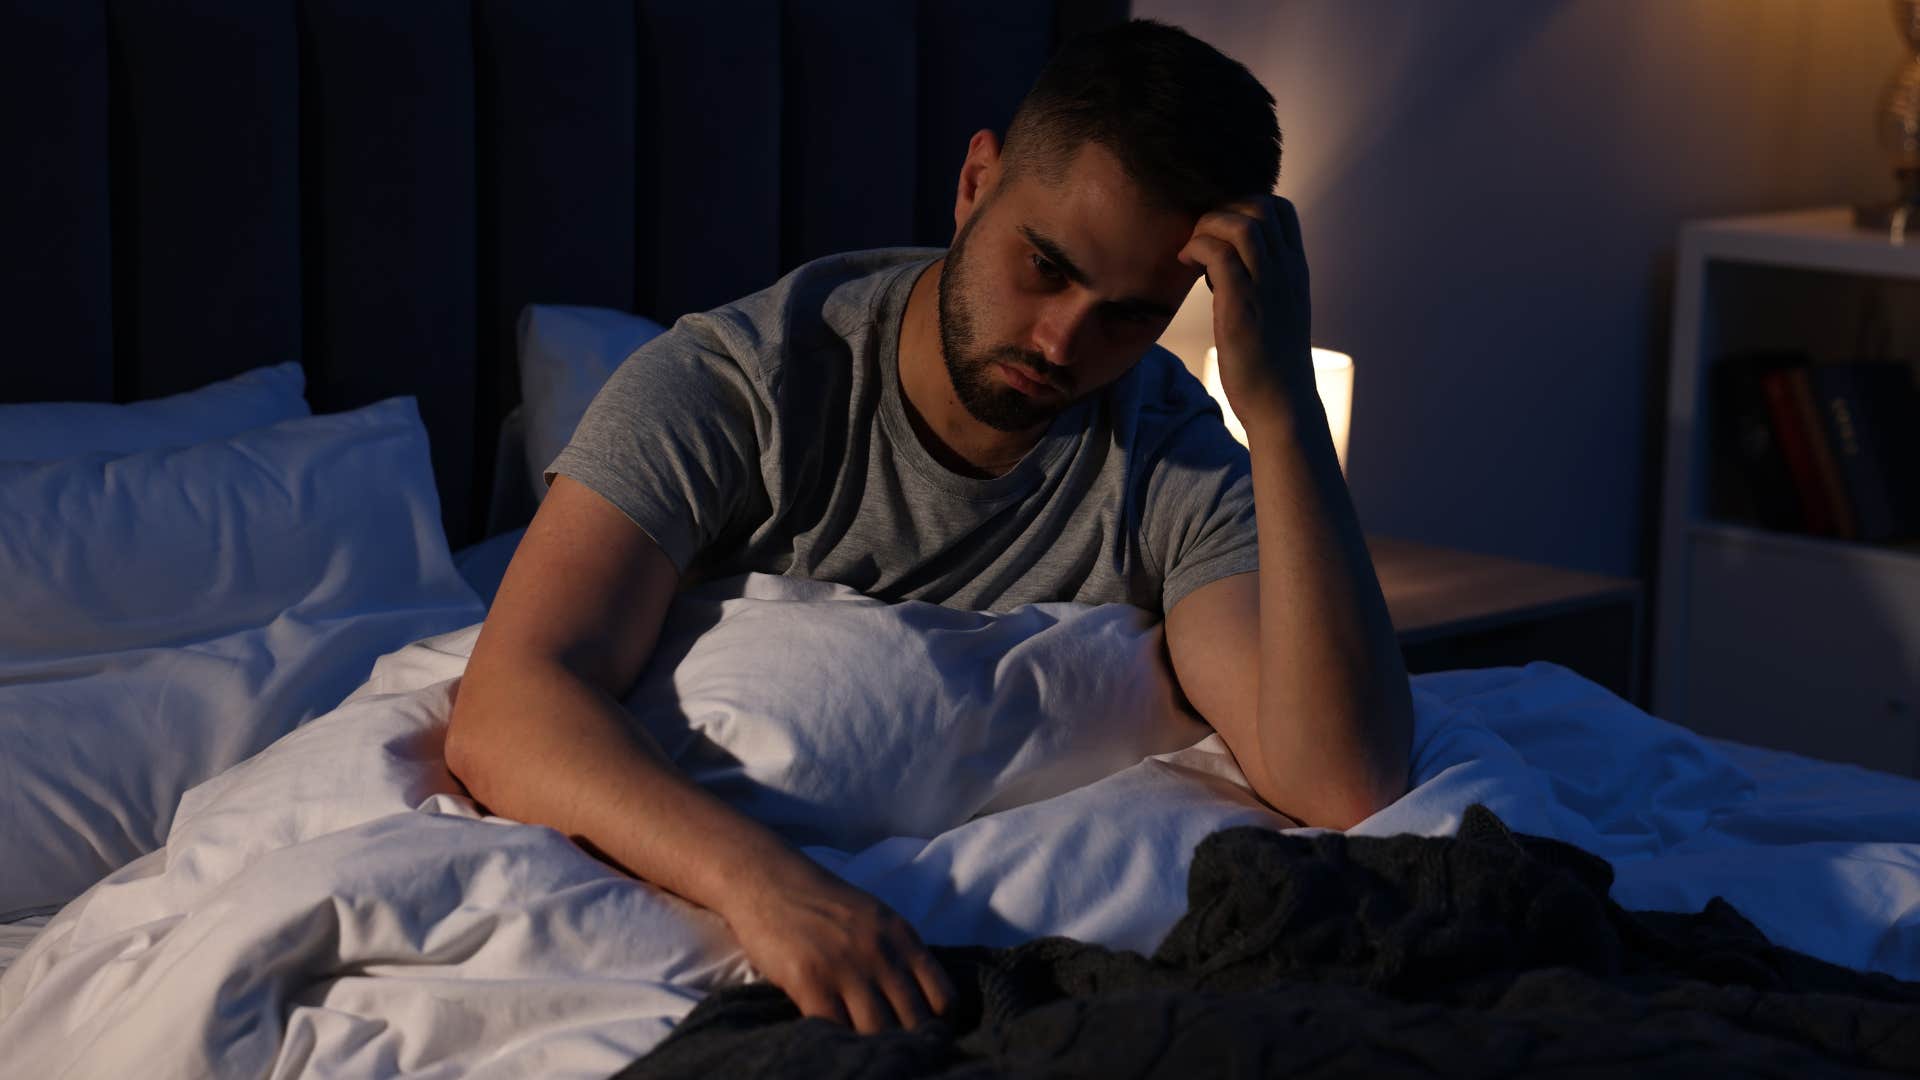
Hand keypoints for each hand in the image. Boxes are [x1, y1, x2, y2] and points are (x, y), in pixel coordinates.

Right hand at [719, 847, 954, 1033]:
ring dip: (875, 1049)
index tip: (926, 1039)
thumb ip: (899, 956)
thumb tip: (921, 1005)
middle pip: (915, 1022)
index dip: (939, 1027)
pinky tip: (835, 1045)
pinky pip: (835, 1030)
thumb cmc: (822, 903)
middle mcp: (881, 953)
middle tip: (899, 1054)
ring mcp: (846, 968)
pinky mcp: (809, 981)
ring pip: (879, 1033)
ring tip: (868, 1054)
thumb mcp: (876, 920)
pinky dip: (839, 1044)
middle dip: (910, 1044)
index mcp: (903, 937)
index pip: (943, 998)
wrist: (768, 878)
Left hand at [1176, 194, 1312, 430]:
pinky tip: (1184, 264)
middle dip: (1223, 210)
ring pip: (1241, 223)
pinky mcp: (1242, 305)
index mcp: (1295, 271)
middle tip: (1202, 239)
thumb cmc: (1270, 365)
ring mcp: (1267, 286)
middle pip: (1261, 206)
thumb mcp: (1273, 314)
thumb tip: (1222, 266)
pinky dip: (1196, 248)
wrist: (1282, 405)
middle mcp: (1286, 271)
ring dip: (1207, 226)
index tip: (1220, 232)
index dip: (1244, 206)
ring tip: (1191, 251)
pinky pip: (1219, 254)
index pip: (1280, 210)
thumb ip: (1259, 285)